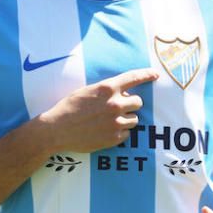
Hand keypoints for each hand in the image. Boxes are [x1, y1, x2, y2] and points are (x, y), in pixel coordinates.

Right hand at [40, 68, 157, 152]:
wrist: (57, 130)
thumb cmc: (70, 107)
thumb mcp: (88, 91)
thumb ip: (107, 90)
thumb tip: (123, 93)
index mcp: (108, 88)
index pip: (134, 77)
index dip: (147, 74)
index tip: (155, 74)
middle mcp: (115, 104)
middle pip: (138, 102)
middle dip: (131, 104)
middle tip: (119, 107)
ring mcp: (116, 122)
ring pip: (135, 119)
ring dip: (126, 119)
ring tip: (109, 121)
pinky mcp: (114, 138)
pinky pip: (127, 134)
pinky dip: (120, 132)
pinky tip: (105, 131)